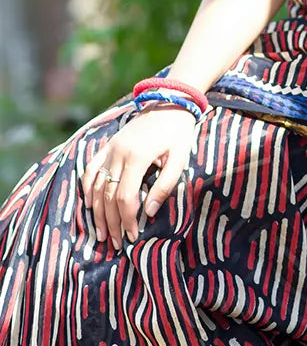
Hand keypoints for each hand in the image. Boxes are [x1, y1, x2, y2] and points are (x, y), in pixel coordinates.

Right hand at [81, 104, 199, 249]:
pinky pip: (91, 168)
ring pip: (97, 186)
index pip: (126, 198)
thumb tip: (148, 212)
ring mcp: (111, 148)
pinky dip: (87, 187)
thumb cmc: (178, 132)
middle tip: (116, 243)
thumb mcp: (179, 159)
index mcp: (137, 157)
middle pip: (109, 196)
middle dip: (112, 223)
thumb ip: (164, 186)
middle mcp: (118, 153)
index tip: (133, 236)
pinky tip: (89, 204)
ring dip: (98, 212)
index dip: (127, 220)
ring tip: (102, 233)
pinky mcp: (108, 145)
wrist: (171, 102)